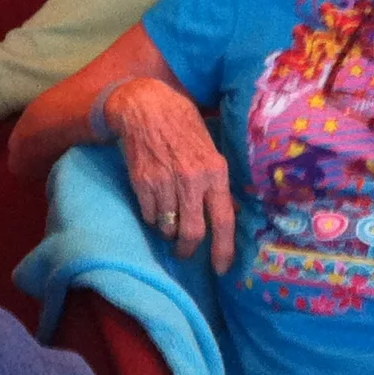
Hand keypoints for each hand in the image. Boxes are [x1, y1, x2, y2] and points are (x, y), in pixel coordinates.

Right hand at [105, 78, 237, 270]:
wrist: (145, 106)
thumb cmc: (182, 123)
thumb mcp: (210, 148)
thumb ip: (219, 180)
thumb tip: (231, 210)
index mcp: (214, 172)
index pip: (223, 220)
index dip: (224, 250)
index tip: (222, 268)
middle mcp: (191, 180)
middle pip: (193, 232)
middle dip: (189, 249)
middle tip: (185, 252)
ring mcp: (164, 182)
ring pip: (168, 227)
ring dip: (169, 233)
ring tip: (169, 226)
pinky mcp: (142, 182)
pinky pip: (149, 215)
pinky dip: (152, 218)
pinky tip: (155, 208)